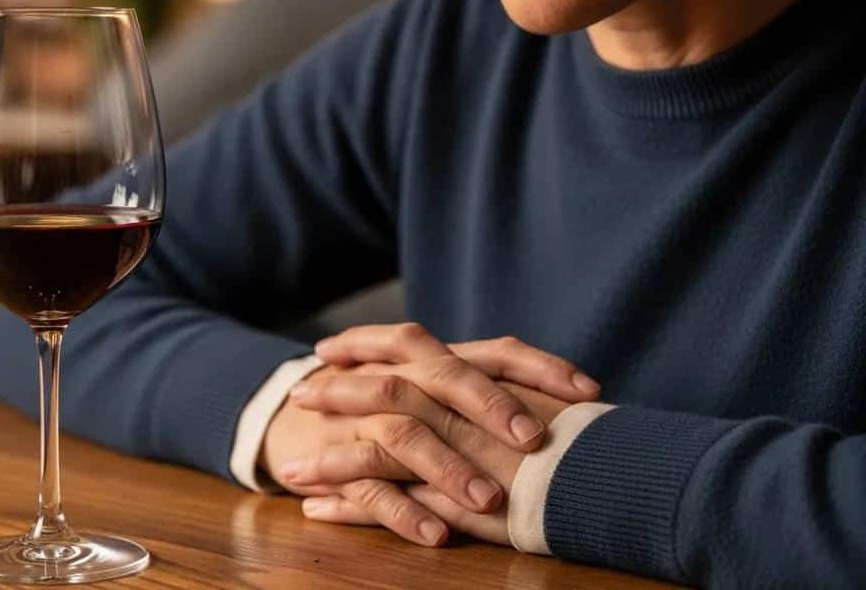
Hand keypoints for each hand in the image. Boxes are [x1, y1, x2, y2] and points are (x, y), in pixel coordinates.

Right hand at [264, 324, 598, 545]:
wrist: (299, 410)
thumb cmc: (391, 402)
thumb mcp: (435, 388)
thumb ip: (491, 393)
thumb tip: (579, 417)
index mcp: (437, 358)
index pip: (495, 351)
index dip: (540, 367)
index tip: (588, 392)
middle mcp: (404, 375)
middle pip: (444, 377)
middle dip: (490, 405)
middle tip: (534, 439)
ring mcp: (367, 413)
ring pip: (406, 431)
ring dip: (448, 466)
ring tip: (489, 502)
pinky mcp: (339, 455)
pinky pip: (370, 484)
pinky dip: (402, 511)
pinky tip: (436, 536)